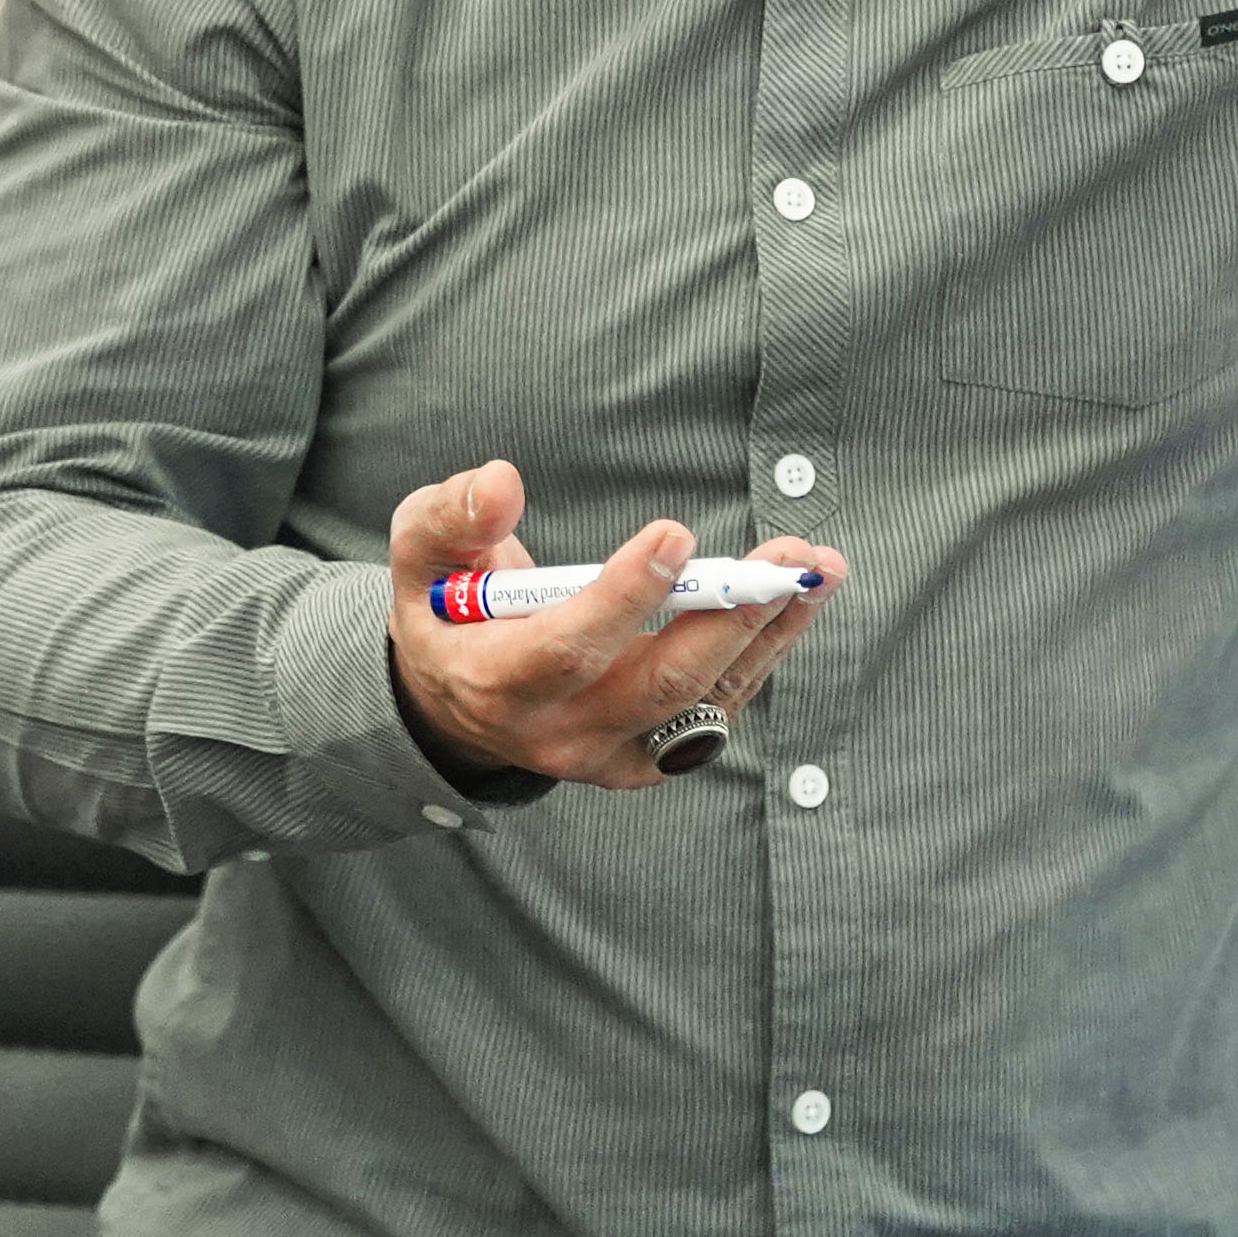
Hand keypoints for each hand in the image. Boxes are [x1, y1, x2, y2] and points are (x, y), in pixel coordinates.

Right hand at [387, 460, 843, 790]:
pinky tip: (795, 603)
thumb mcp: (418, 554)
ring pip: (705, 700)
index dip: (625, 596)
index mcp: (498, 682)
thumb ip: (451, 517)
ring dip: (768, 633)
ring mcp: (610, 751)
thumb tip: (501, 481)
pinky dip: (761, 654)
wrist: (454, 702)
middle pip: (659, 684)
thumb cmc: (445, 612)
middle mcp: (560, 731)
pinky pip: (717, 708)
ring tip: (819, 571)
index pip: (570, 648)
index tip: (675, 534)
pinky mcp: (649, 755)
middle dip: (729, 617)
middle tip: (783, 560)